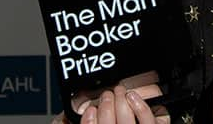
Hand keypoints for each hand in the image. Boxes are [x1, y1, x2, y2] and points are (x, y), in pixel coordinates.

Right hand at [51, 72, 168, 123]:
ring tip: (119, 92)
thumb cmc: (111, 121)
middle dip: (106, 106)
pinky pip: (149, 121)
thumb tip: (64, 118)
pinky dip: (141, 106)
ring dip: (121, 102)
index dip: (89, 121)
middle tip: (106, 95)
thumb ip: (70, 121)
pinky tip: (133, 98)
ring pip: (127, 120)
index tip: (89, 110)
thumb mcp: (81, 122)